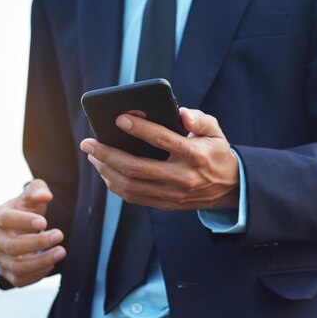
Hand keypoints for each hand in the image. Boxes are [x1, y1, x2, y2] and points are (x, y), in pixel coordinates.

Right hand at [0, 179, 65, 287]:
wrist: (20, 228)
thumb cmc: (26, 208)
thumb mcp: (32, 195)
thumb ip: (37, 190)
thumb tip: (45, 196)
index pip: (6, 220)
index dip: (23, 221)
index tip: (43, 221)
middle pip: (12, 246)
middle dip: (38, 242)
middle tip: (60, 235)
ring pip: (16, 267)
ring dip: (41, 262)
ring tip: (61, 252)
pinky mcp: (7, 272)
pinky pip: (19, 280)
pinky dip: (37, 274)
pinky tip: (52, 263)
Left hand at [80, 108, 238, 210]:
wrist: (228, 187)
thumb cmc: (214, 151)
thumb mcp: (215, 131)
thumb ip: (199, 119)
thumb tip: (180, 113)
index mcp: (195, 155)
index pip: (164, 141)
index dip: (140, 129)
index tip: (119, 118)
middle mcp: (182, 178)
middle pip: (137, 168)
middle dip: (108, 154)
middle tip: (88, 142)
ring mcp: (172, 195)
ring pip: (131, 186)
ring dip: (106, 170)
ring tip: (92, 155)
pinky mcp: (165, 204)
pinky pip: (133, 196)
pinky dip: (114, 184)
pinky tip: (105, 169)